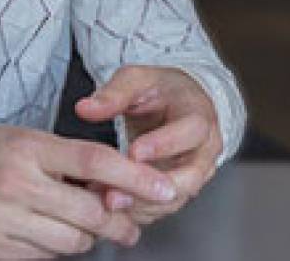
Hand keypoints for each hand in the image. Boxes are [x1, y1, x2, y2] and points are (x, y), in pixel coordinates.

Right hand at [0, 122, 179, 258]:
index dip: (136, 177)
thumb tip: (116, 185)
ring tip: (82, 227)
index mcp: (29, 148)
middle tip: (128, 225)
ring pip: (71, 242)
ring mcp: (2, 221)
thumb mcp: (24, 141)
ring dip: (86, 238)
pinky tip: (46, 234)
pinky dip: (54, 250)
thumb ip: (67, 161)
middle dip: (119, 223)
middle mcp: (16, 184)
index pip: (95, 161)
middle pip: (90, 212)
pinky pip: (43, 258)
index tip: (164, 188)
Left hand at [75, 65, 222, 224]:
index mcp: (199, 115)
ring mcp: (196, 174)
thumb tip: (85, 108)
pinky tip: (110, 205)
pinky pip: (163, 208)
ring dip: (140, 204)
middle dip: (151, 188)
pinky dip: (137, 210)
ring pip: (175, 199)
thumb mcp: (138, 80)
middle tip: (115, 192)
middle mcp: (205, 149)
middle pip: (190, 177)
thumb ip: (114, 93)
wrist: (178, 106)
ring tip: (105, 200)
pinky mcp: (181, 191)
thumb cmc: (161, 92)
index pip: (191, 132)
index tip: (133, 152)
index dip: (164, 144)